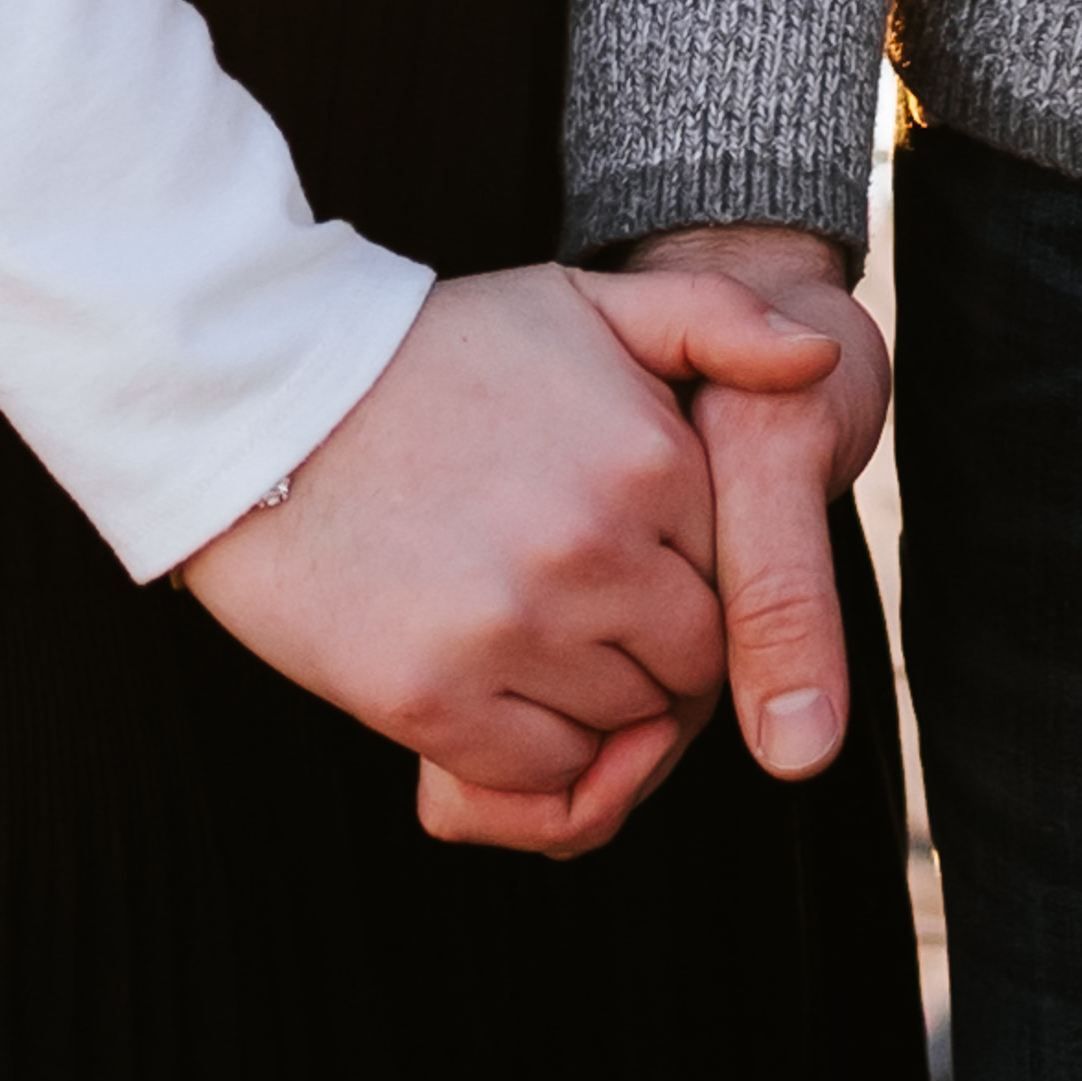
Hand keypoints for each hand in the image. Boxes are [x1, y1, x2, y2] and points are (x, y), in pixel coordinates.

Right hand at [414, 224, 889, 854]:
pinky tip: (490, 688)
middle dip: (656, 658)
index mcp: (649, 461)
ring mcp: (512, 629)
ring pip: (618, 729)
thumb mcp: (586, 302)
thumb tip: (820, 359)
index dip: (694, 587)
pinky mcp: (430, 699)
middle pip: (691, 667)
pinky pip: (533, 778)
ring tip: (531, 642)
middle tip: (590, 624)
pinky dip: (527, 755)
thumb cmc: (434, 351)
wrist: (260, 393)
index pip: (739, 581)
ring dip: (590, 705)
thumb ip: (720, 320)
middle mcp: (594, 550)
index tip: (639, 568)